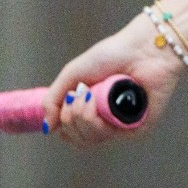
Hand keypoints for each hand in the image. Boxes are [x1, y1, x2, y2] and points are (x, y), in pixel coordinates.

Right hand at [43, 17, 187, 146]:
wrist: (141, 47)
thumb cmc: (111, 55)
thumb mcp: (72, 74)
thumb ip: (53, 100)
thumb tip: (47, 127)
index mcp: (93, 109)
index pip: (71, 134)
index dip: (64, 123)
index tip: (66, 101)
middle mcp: (107, 120)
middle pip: (78, 140)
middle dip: (70, 119)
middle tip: (78, 96)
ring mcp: (122, 124)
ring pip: (91, 140)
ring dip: (81, 118)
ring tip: (88, 96)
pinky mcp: (138, 126)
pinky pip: (111, 137)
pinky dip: (97, 123)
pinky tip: (98, 104)